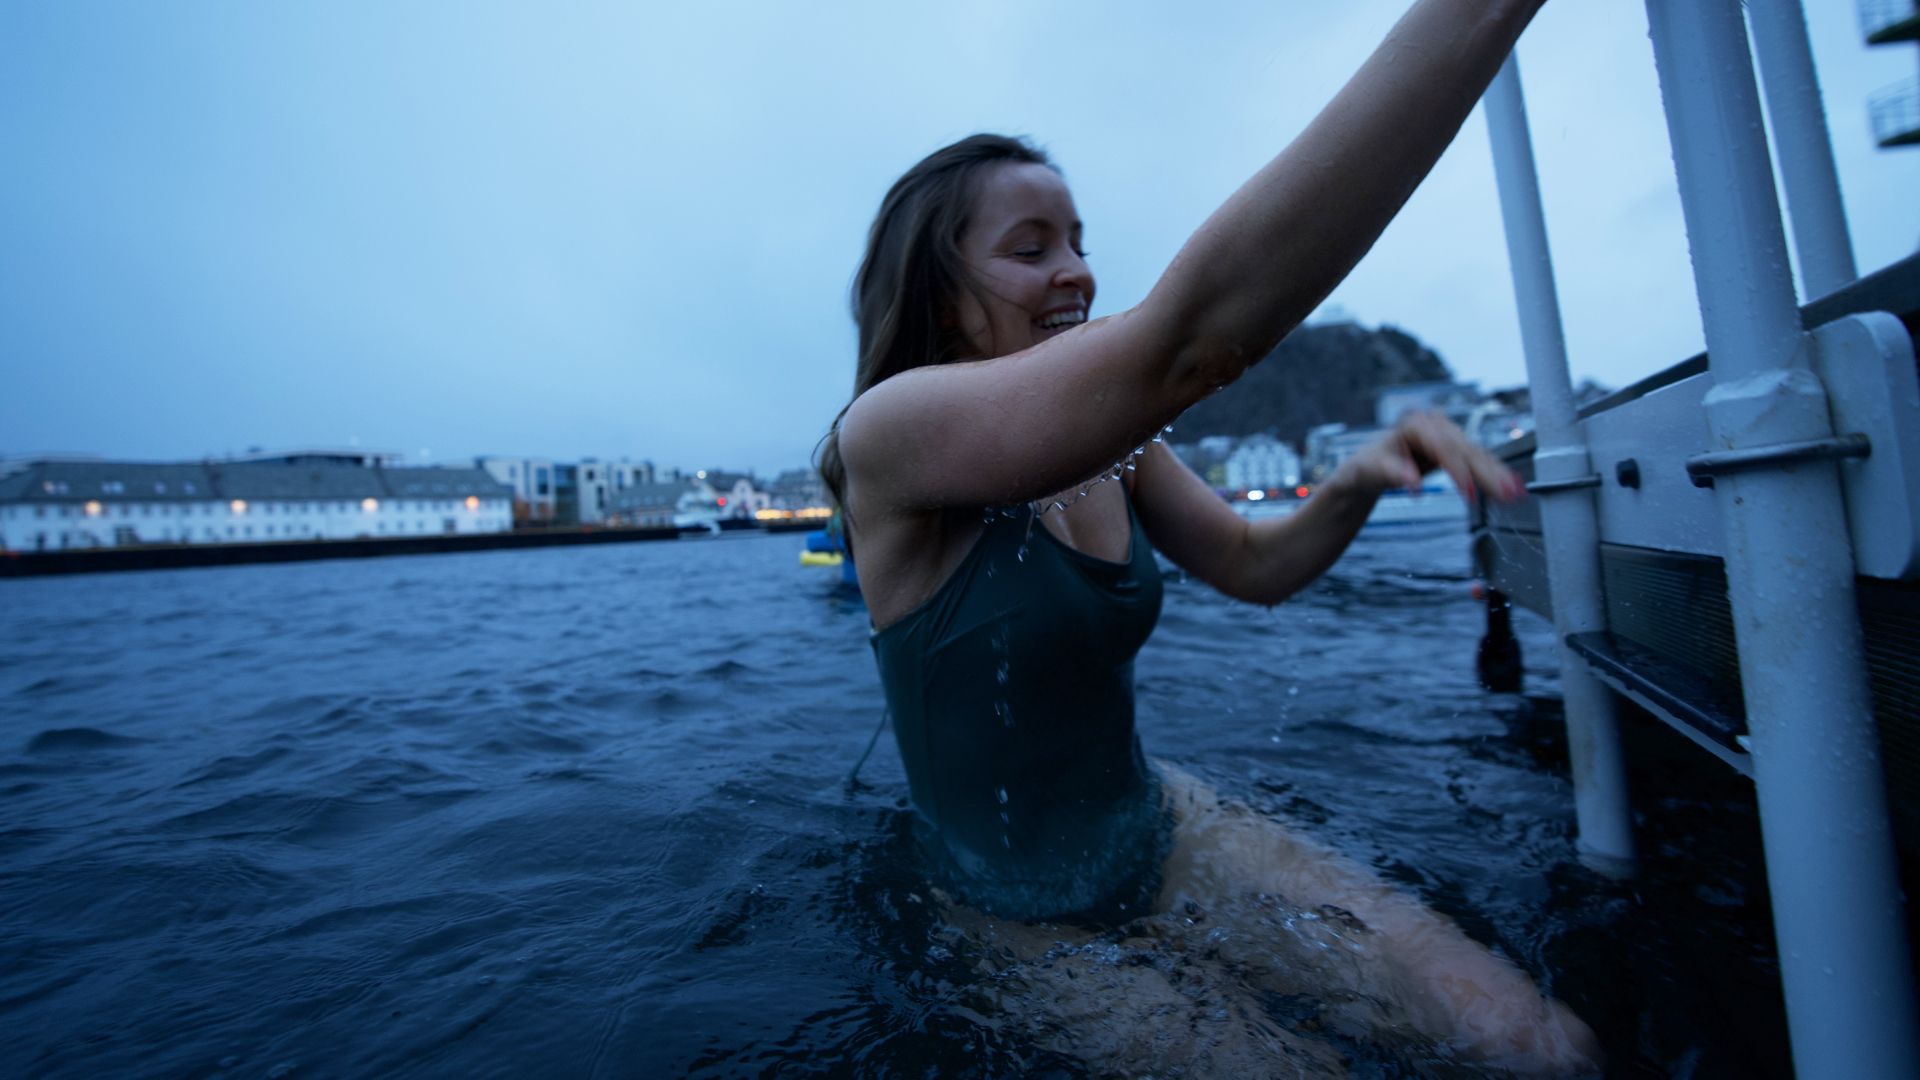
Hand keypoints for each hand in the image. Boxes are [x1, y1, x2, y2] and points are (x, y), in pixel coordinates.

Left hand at [1332, 411, 1522, 503]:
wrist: (1368, 468)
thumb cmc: (1365, 468)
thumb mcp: (1369, 471)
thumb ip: (1390, 473)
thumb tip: (1412, 482)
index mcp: (1415, 425)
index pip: (1442, 448)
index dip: (1458, 471)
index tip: (1468, 493)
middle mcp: (1435, 426)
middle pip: (1466, 450)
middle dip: (1487, 473)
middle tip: (1505, 494)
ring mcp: (1447, 436)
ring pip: (1477, 456)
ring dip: (1497, 475)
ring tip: (1516, 493)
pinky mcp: (1455, 450)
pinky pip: (1478, 462)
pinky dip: (1494, 476)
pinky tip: (1512, 487)